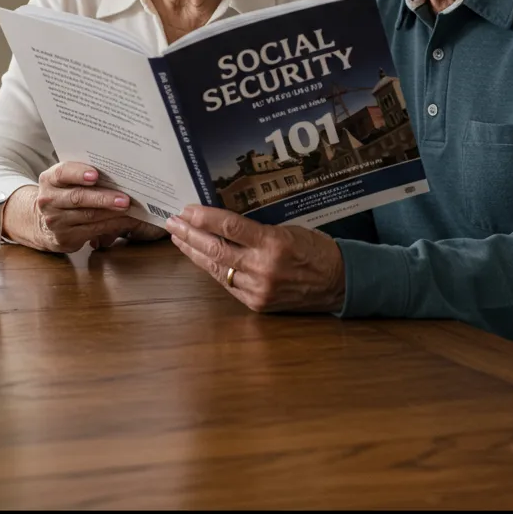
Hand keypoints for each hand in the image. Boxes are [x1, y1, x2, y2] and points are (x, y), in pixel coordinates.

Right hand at [3, 162, 166, 252]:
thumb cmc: (63, 191)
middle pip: (78, 199)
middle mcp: (48, 200)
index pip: (63, 172)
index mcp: (50, 178)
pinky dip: (109, 228)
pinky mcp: (62, 240)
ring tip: (131, 209)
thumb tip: (124, 159)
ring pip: (87, 218)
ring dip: (112, 215)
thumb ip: (87, 171)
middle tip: (126, 198)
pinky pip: (91, 233)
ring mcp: (54, 222)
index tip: (98, 174)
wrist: (34, 218)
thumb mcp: (67, 178)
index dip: (80, 173)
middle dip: (105, 198)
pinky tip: (124, 222)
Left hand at [164, 204, 345, 313]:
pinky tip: (200, 258)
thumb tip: (223, 223)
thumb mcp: (289, 229)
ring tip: (178, 239)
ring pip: (217, 269)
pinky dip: (213, 269)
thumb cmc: (316, 249)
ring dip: (194, 253)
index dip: (204, 218)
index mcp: (274, 243)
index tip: (186, 210)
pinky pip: (228, 284)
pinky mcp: (257, 304)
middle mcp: (263, 268)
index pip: (230, 228)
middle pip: (216, 249)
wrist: (339, 282)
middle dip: (190, 235)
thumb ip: (257, 230)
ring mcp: (259, 289)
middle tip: (172, 222)